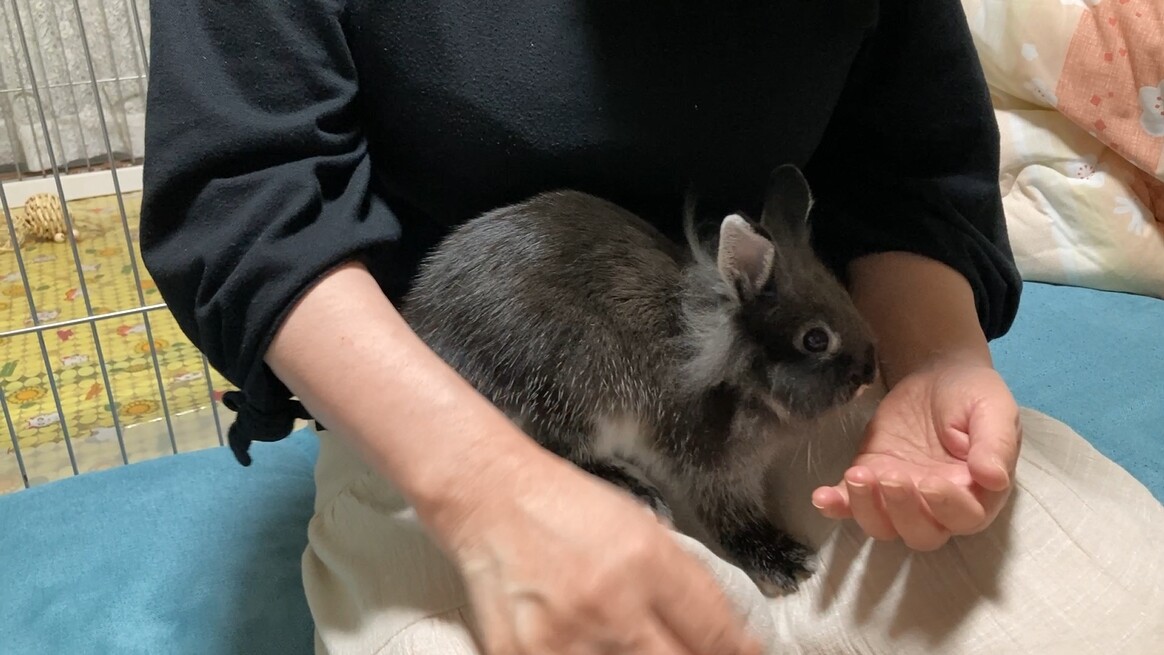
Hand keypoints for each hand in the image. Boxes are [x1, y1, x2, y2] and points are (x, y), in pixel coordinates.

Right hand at [438, 451, 763, 654]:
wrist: (490, 498)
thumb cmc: (566, 508)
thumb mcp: (642, 528)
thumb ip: (684, 585)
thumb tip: (725, 637)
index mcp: (646, 561)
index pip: (715, 634)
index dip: (736, 653)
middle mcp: (608, 603)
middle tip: (686, 651)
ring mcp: (563, 638)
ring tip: (628, 640)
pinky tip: (592, 643)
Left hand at [811, 359, 1020, 550]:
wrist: (936, 376)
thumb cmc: (972, 395)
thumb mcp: (993, 409)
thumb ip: (995, 445)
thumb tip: (993, 478)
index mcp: (977, 492)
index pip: (965, 517)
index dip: (945, 507)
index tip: (929, 481)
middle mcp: (938, 505)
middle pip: (922, 533)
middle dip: (902, 510)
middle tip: (888, 475)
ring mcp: (900, 496)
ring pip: (884, 526)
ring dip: (866, 509)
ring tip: (857, 474)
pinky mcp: (871, 480)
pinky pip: (850, 505)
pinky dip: (836, 506)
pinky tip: (823, 496)